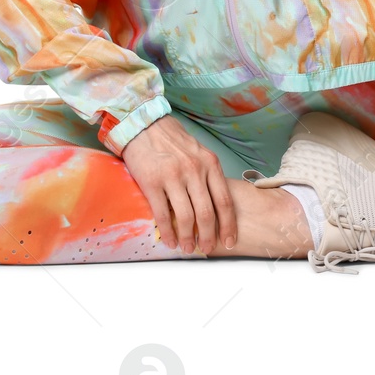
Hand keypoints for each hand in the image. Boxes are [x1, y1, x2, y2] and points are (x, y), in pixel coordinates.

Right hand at [120, 114, 237, 254]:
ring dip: (188, 238)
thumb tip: (216, 208)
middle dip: (208, 236)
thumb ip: (208, 176)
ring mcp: (173, 176)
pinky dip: (168, 232)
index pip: (225, 201)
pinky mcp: (152, 182)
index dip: (229, 225)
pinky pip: (163, 214)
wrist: (144, 126)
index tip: (229, 241)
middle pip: (207, 213)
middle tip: (206, 248)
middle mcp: (194, 170)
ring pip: (186, 217)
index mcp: (210, 164)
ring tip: (188, 248)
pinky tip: (169, 241)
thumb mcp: (199, 153)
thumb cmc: (173, 142)